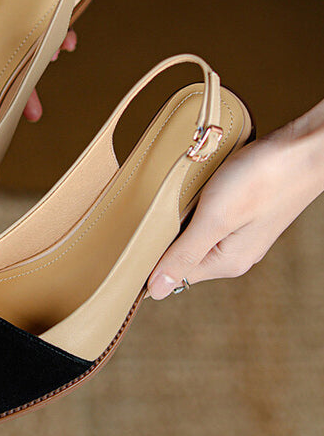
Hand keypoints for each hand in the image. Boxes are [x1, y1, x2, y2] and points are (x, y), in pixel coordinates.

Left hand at [147, 121, 323, 298]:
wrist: (306, 146)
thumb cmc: (264, 178)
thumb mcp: (215, 218)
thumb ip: (184, 254)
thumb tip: (156, 290)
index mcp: (225, 262)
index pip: (172, 272)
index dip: (148, 257)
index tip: (129, 240)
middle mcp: (232, 252)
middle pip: (181, 251)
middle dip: (163, 234)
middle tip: (148, 211)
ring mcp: (239, 231)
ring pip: (192, 230)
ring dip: (179, 215)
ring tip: (171, 195)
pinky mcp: (243, 209)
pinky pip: (207, 212)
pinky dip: (195, 200)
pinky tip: (193, 187)